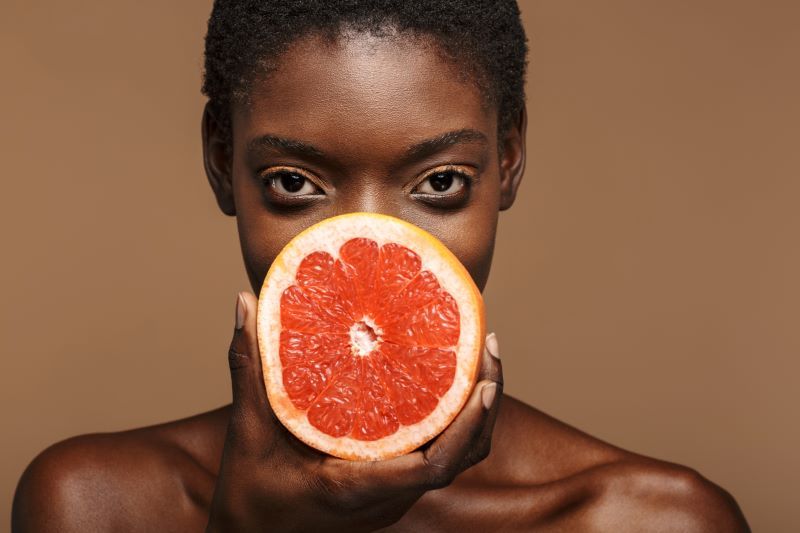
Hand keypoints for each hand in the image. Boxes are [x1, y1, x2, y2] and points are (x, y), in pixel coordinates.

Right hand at [206, 291, 503, 531]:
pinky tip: (444, 379)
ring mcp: (393, 494)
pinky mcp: (390, 486)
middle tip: (488, 344)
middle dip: (485, 402)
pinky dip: (452, 418)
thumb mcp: (247, 432)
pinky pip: (436, 454)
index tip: (485, 382)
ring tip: (476, 354)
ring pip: (455, 457)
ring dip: (474, 410)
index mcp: (359, 489)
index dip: (468, 426)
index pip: (435, 468)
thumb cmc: (248, 497)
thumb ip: (249, 369)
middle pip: (461, 456)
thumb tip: (245, 303)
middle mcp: (387, 497)